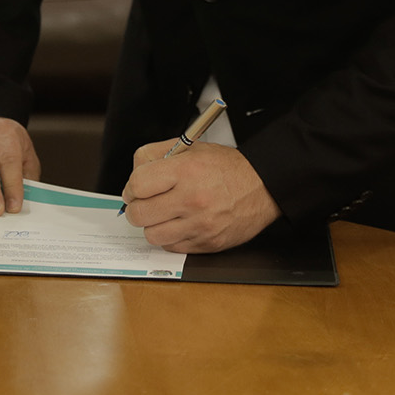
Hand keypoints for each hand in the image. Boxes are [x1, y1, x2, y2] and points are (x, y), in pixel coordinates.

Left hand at [120, 140, 280, 252]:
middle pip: (139, 214)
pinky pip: (172, 247)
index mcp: (185, 171)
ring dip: (152, 225)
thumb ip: (156, 155)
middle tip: (144, 203)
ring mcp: (200, 225)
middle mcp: (192, 199)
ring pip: (152, 235)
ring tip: (163, 214)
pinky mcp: (208, 244)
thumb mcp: (190, 147)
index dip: (131, 187)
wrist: (263, 186)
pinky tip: (179, 224)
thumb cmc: (226, 167)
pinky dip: (170, 237)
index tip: (135, 189)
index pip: (137, 185)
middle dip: (136, 208)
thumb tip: (133, 174)